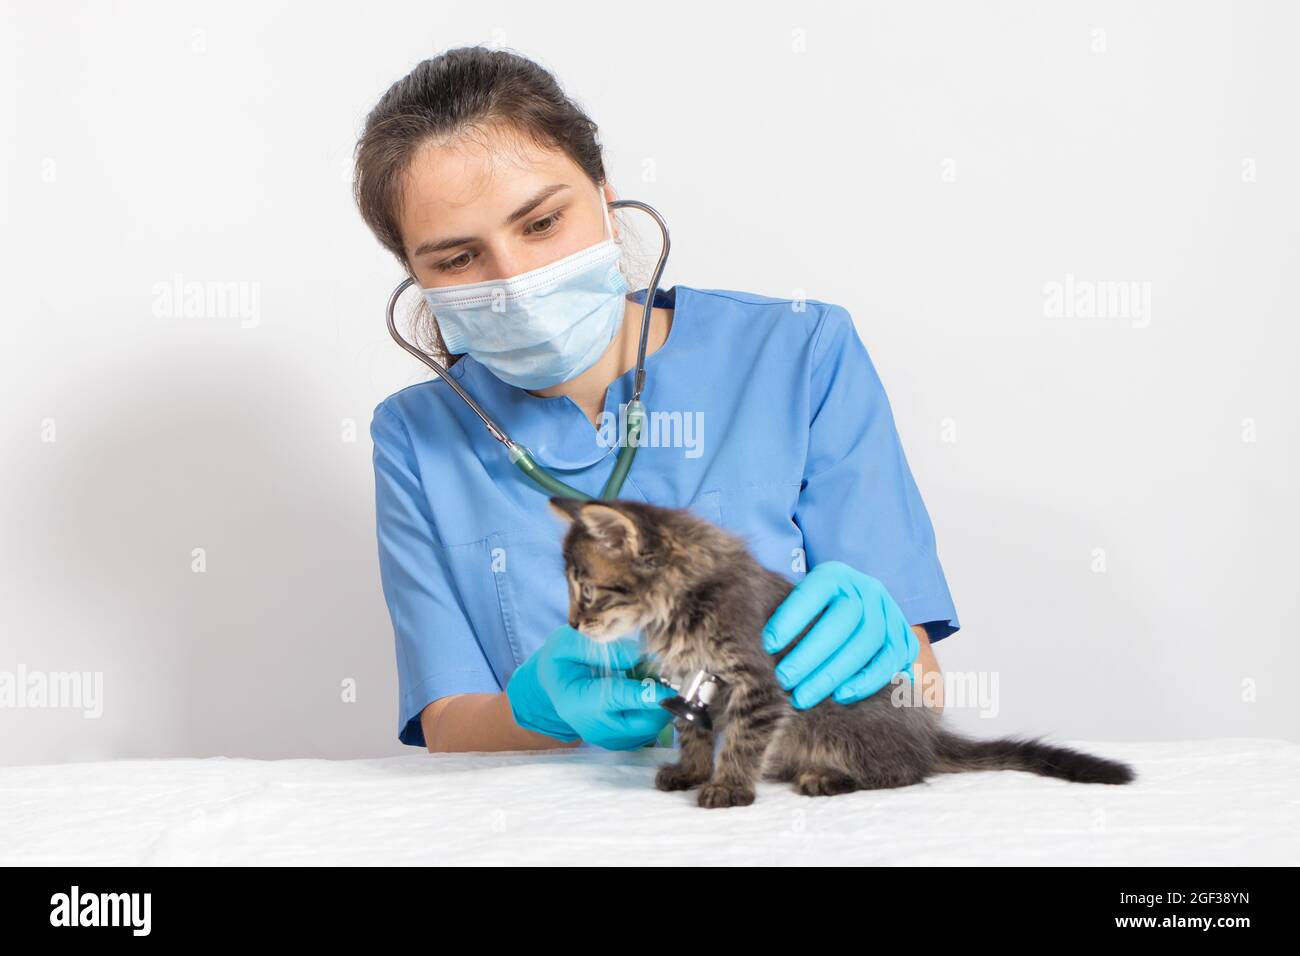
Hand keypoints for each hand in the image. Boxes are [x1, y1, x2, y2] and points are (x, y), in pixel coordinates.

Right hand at [505, 625, 676, 749]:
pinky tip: (646, 692)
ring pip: (652, 727)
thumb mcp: (569, 642)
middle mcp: (595, 728)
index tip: (675, 687)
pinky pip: (649, 730)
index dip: (651, 693)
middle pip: (644, 721)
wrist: (553, 687)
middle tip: (665, 672)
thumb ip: (601, 647)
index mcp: (579, 701)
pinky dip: (655, 711)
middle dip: (662, 698)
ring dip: (660, 704)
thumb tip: (638, 655)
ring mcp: (608, 740)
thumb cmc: (562, 661)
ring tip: (651, 679)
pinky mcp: (620, 742)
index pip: (622, 698)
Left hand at [761, 560, 918, 708]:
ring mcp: (889, 612)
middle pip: (843, 620)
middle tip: (784, 680)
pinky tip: (842, 695)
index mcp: (835, 575)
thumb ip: (783, 616)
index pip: (814, 592)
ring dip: (835, 672)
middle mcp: (866, 589)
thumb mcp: (799, 603)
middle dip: (810, 655)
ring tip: (806, 695)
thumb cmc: (814, 613)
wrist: (859, 610)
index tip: (768, 645)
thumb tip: (752, 644)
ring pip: (868, 641)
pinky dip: (867, 680)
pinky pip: (890, 660)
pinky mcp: (904, 637)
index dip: (792, 618)